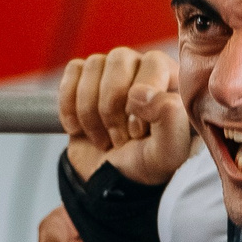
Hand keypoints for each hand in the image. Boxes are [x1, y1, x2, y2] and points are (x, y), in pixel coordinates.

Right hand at [59, 47, 194, 187]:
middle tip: (119, 139)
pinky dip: (69, 105)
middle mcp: (144, 68)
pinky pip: (72, 71)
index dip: (139, 98)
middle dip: (111, 106)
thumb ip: (171, 122)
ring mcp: (113, 71)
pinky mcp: (85, 78)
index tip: (137, 133)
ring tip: (103, 138)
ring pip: (93, 65)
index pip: (154, 62)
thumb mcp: (167, 154)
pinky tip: (79, 128)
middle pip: (119, 59)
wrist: (110, 182)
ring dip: (90, 111)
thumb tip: (140, 92)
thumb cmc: (146, 165)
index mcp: (172, 80)